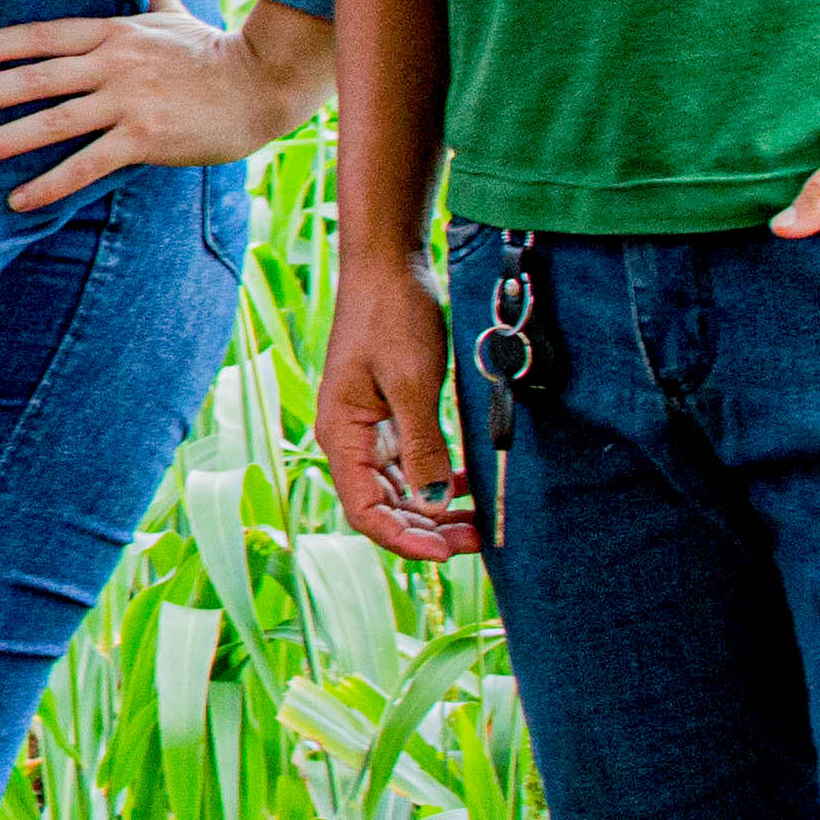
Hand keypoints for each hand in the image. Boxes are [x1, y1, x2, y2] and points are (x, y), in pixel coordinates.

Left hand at [0, 0, 334, 212]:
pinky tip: (18, 201)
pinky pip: (86, 164)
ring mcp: (126, 100)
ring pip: (51, 121)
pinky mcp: (144, 137)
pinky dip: (49, 183)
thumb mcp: (176, 13)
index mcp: (112, 32)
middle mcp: (111, 63)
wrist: (261, 83)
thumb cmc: (214, 50)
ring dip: (4, 141)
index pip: (40, 36)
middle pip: (32, 77)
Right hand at [311, 243, 482, 565]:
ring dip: (432, 511)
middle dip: (426, 531)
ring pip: (398, 490)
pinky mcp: (388, 416)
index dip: (404, 539)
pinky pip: (409, 465)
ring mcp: (368, 429)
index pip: (365, 510)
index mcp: (342, 435)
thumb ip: (423, 445)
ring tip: (477, 522)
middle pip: (382, 507)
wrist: (388, 266)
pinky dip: (435, 482)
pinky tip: (463, 486)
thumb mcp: (414, 383)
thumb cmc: (393, 316)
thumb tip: (432, 503)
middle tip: (477, 540)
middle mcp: (349, 439)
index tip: (448, 553)